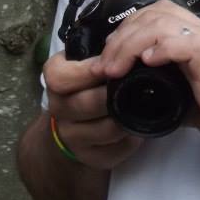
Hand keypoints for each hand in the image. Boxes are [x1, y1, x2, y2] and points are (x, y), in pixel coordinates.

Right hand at [44, 52, 143, 169]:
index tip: (110, 67)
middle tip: (137, 85)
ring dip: (127, 117)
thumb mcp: (90, 59)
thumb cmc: (91, 80)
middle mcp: (58, 108)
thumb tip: (131, 42)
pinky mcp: (88, 157)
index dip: (87, 72)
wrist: (78, 119)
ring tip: (144, 105)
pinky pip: (113, 151)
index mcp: (56, 78)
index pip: (60, 76)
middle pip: (85, 104)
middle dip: (114, 95)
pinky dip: (130, 141)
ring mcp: (71, 136)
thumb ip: (103, 51)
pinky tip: (138, 128)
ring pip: (104, 129)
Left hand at [90, 0, 199, 166]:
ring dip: (130, 43)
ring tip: (114, 67)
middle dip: (121, 36)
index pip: (158, 16)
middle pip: (154, 13)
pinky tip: (145, 62)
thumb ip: (174, 90)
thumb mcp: (198, 101)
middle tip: (105, 65)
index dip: (128, 31)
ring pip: (161, 22)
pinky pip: (183, 41)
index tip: (111, 59)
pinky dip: (159, 48)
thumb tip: (146, 98)